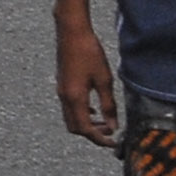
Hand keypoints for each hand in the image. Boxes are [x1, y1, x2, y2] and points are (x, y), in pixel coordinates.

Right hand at [56, 17, 120, 143]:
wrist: (72, 32)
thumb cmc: (89, 52)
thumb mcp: (104, 80)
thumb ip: (108, 105)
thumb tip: (113, 125)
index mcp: (75, 98)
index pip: (85, 129)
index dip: (100, 139)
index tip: (113, 143)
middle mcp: (65, 98)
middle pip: (75, 128)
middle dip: (93, 134)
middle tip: (110, 132)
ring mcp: (61, 91)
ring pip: (71, 119)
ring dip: (87, 125)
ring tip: (105, 122)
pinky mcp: (63, 85)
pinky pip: (69, 108)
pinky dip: (82, 114)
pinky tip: (95, 109)